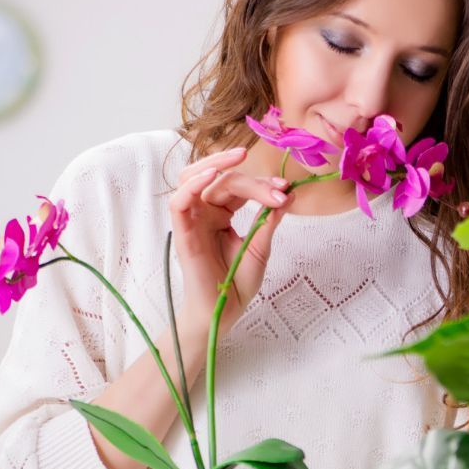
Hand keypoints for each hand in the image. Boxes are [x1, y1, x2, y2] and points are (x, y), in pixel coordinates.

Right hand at [169, 146, 290, 336]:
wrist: (225, 311)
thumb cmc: (237, 281)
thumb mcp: (260, 246)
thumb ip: (269, 219)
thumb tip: (289, 193)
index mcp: (221, 213)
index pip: (238, 186)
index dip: (261, 183)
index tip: (286, 190)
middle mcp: (204, 212)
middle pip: (220, 179)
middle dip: (250, 178)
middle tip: (276, 186)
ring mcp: (192, 221)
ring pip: (193, 178)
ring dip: (214, 164)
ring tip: (238, 158)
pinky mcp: (182, 233)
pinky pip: (179, 202)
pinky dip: (192, 185)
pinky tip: (212, 176)